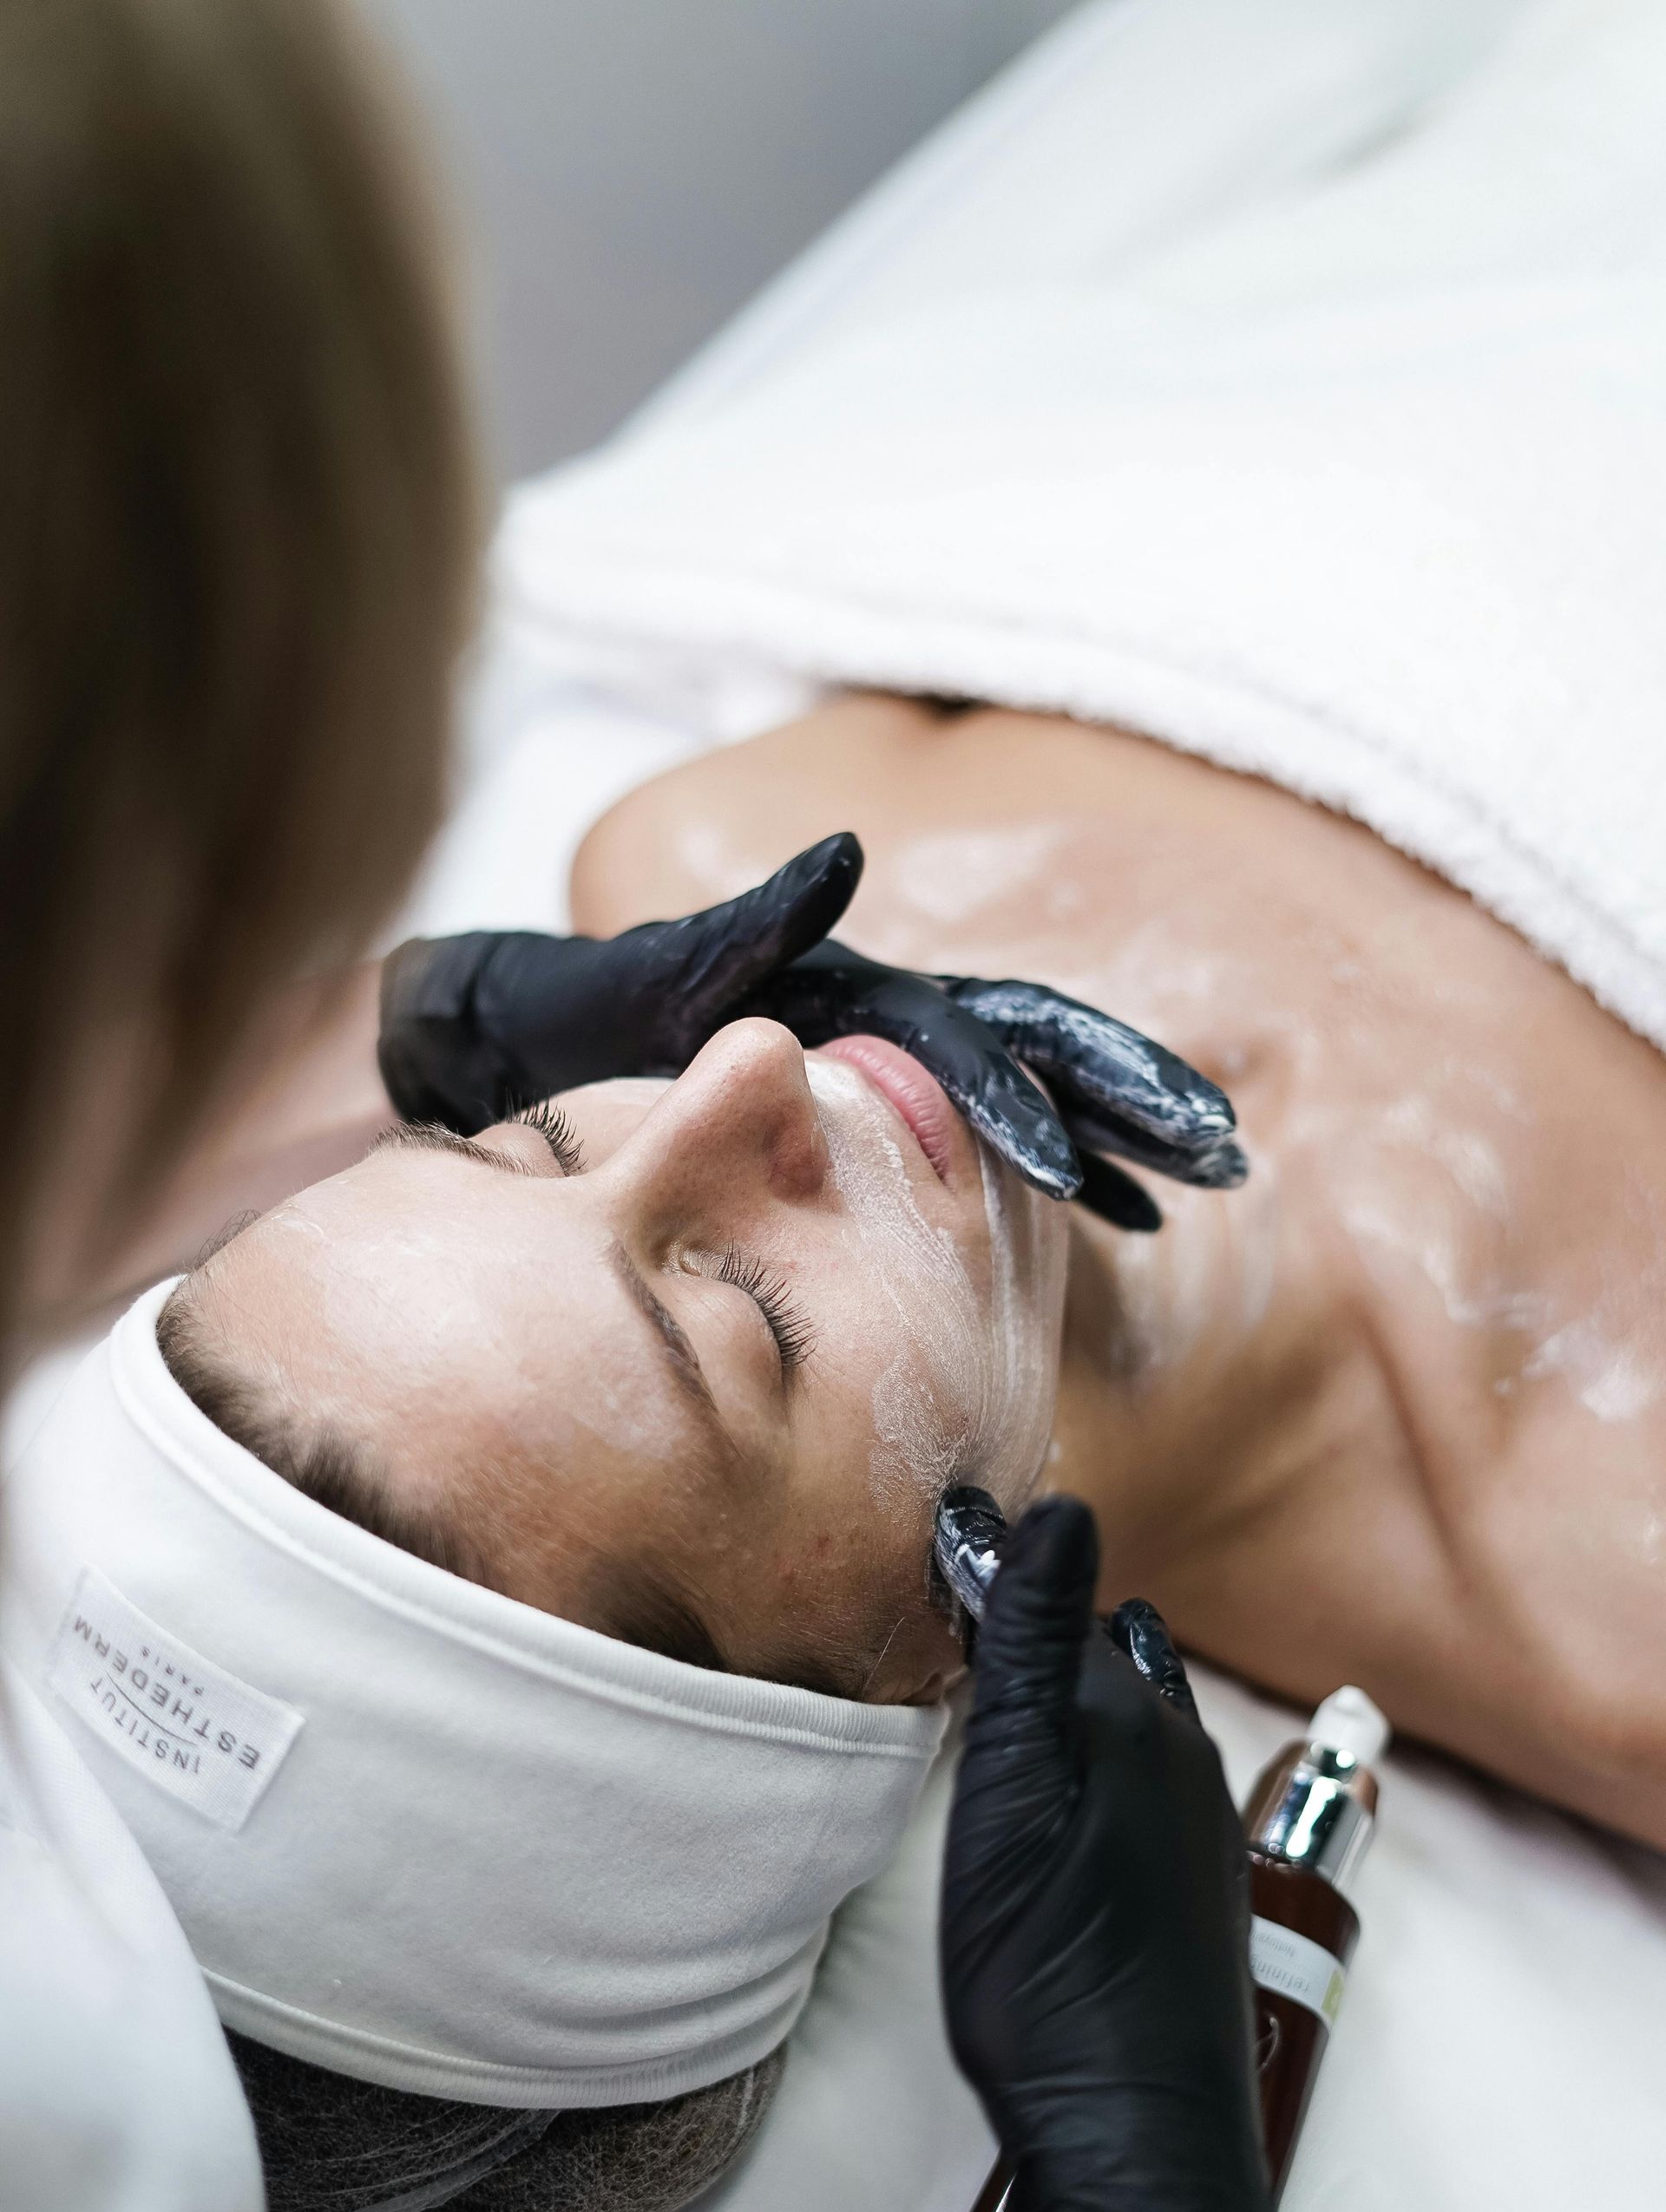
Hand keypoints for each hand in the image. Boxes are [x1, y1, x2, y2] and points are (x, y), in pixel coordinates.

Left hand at [378, 834, 1242, 1222]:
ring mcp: (878, 1061)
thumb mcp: (639, 975)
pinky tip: (1117, 1219)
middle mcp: (879, 1018)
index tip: (1083, 1173)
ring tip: (1201, 1182)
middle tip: (1221, 1154)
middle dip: (1128, 1097)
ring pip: (1028, 1086)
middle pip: (1038, 1044)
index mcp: (846, 994)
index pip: (967, 1042)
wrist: (503, 1035)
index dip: (1033, 1099)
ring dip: (1116, 1130)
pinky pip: (984, 1136)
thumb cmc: (564, 1017)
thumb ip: (739, 926)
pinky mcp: (865, 1105)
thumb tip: (842, 856)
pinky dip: (1059, 1168)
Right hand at [940, 1498, 1282, 2211]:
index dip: (985, 1573)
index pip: (1052, 1605)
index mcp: (1132, 1721)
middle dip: (1035, 1621)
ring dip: (1070, 1684)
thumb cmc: (1050, 1975)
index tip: (928, 1535)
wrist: (1137, 2140)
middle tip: (953, 1603)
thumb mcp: (1013, 1801)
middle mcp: (1181, 1756)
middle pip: (1100, 1653)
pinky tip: (1060, 1781)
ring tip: (1002, 1674)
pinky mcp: (1193, 1882)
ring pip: (1127, 1712)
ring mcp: (1196, 1822)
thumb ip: (1037, 1652)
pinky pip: (1141, 1773)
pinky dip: (1093, 1748)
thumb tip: (1062, 1507)